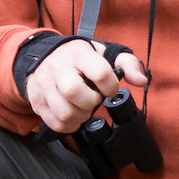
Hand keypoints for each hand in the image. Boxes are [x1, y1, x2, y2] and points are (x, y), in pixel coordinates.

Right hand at [27, 40, 148, 133]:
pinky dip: (68, 126)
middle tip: (94, 100)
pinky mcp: (37, 102)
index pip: (99, 72)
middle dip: (91, 103)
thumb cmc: (79, 58)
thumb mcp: (104, 53)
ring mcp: (45, 86)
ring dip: (80, 117)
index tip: (110, 89)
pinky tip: (74, 117)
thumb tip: (141, 81)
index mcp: (79, 55)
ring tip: (84, 110)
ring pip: (64, 112)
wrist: (43, 57)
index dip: (110, 86)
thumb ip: (127, 64)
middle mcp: (59, 69)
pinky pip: (54, 123)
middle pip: (73, 91)